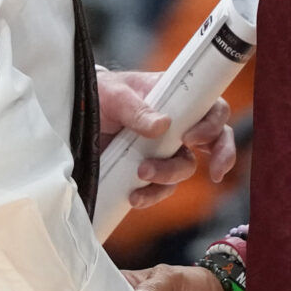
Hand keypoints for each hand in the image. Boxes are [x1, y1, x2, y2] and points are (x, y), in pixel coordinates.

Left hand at [97, 69, 237, 206]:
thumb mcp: (114, 94)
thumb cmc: (100, 95)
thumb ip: (135, 108)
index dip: (213, 125)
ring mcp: (164, 150)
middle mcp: (177, 126)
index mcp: (177, 99)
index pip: (213, 109)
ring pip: (185, 169)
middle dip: (216, 157)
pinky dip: (151, 195)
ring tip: (142, 173)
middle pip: (214, 143)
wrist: (74, 116)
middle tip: (188, 160)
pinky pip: (161, 189)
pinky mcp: (148, 171)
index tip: (192, 138)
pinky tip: (134, 195)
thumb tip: (161, 125)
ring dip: (168, 175)